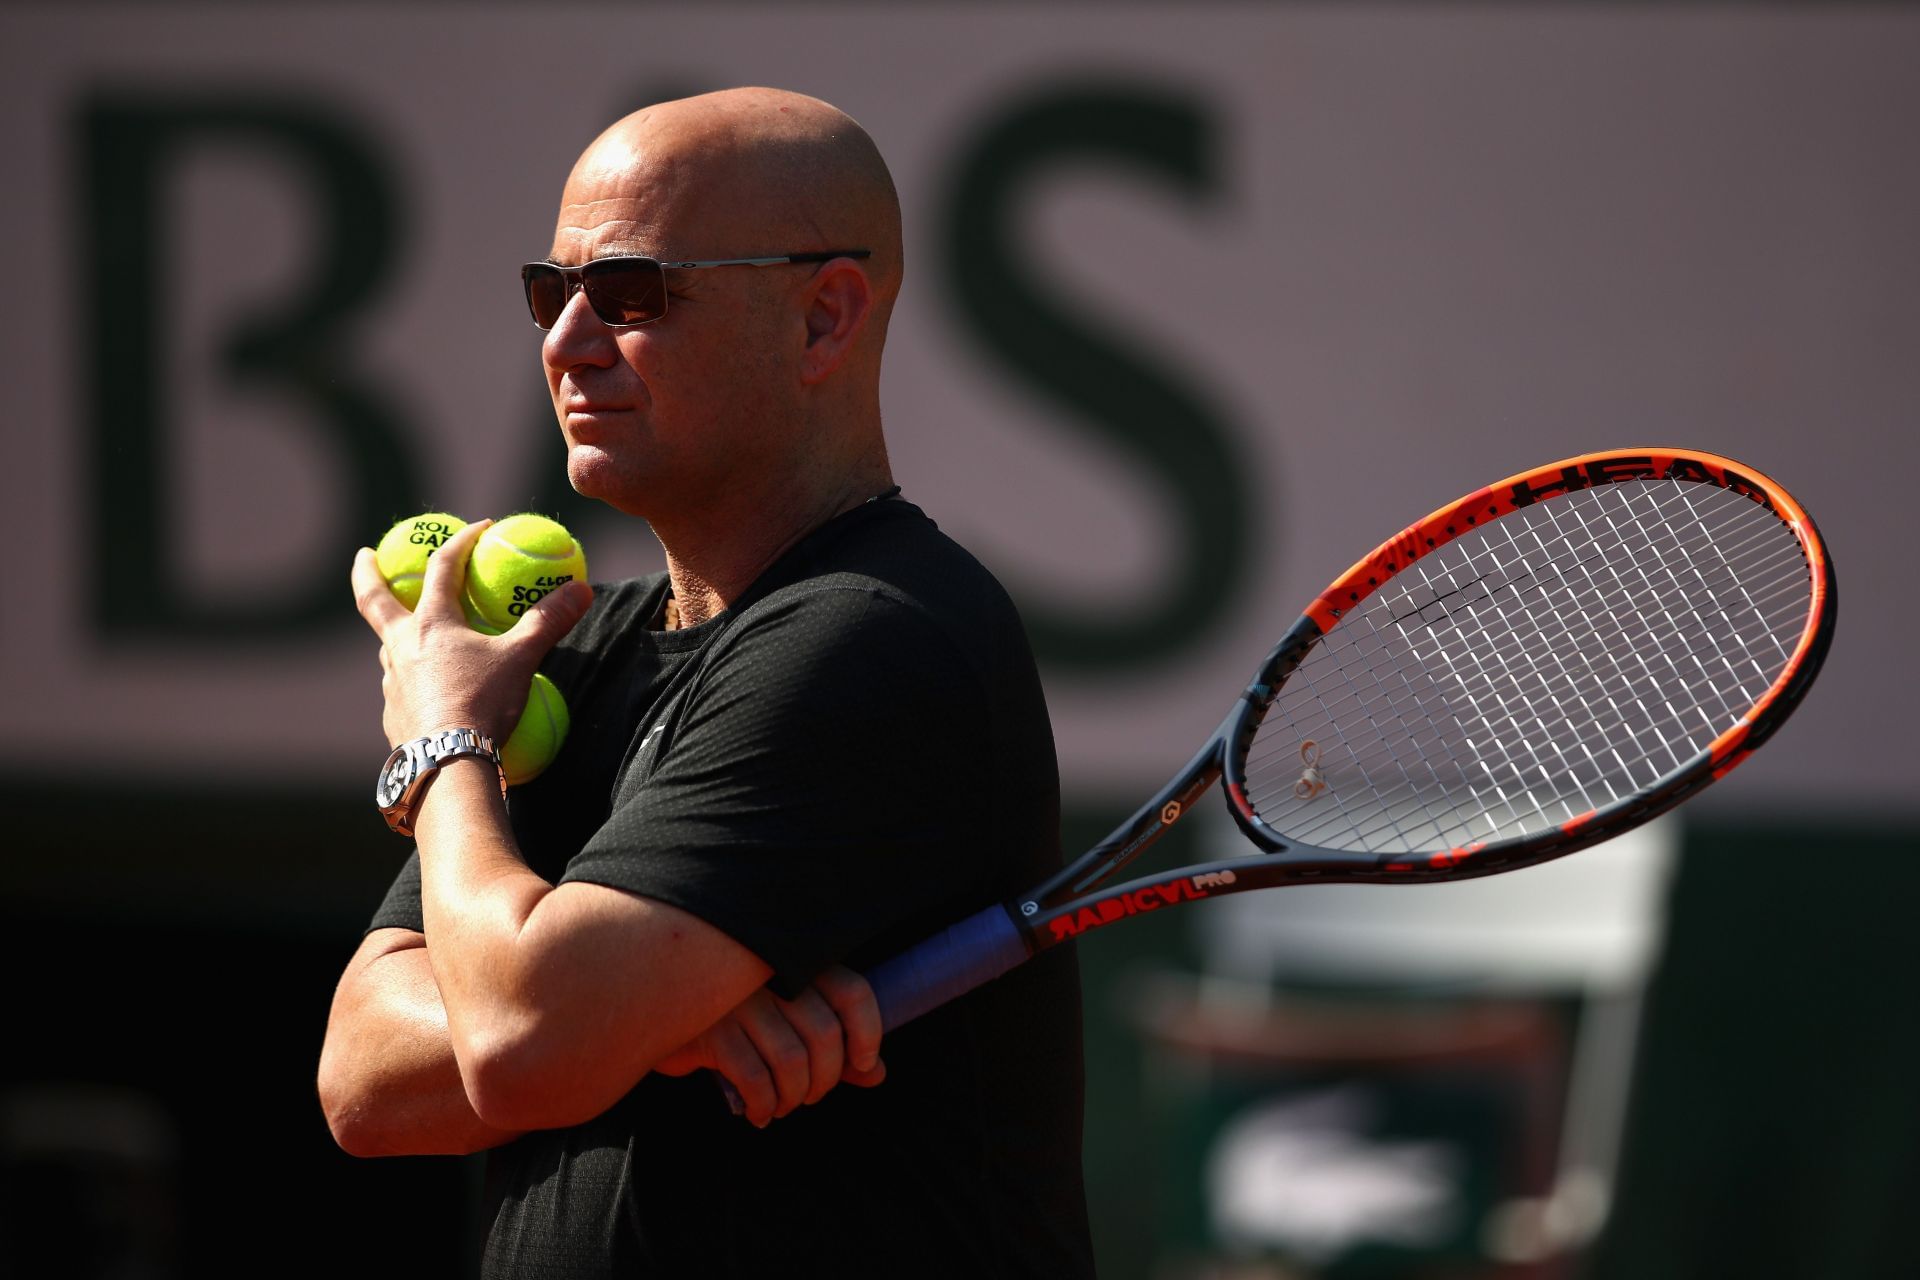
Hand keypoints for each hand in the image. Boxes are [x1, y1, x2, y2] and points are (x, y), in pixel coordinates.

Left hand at [351, 520, 592, 746]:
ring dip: (394, 631)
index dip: (463, 542)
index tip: (479, 528)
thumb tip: (583, 588)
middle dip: (368, 572)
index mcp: (431, 624)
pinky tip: (426, 690)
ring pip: (387, 646)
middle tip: (365, 554)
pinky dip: (410, 678)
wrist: (447, 763)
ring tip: (407, 631)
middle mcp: (402, 646)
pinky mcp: (393, 715)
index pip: (443, 567)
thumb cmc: (483, 703)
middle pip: (375, 599)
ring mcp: (392, 682)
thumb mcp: (521, 659)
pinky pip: (400, 687)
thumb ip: (548, 621)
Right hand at [653, 966, 886, 1126]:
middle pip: (825, 1035)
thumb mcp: (784, 1022)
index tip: (863, 1064)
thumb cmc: (733, 1019)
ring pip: (792, 1060)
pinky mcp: (708, 1028)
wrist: (654, 1011)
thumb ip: (833, 1045)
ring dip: (794, 1097)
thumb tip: (876, 1076)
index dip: (868, 1033)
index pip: (854, 992)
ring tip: (782, 1106)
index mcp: (796, 963)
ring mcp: (738, 999)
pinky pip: (754, 1078)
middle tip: (811, 1095)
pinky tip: (759, 1114)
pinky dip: (764, 1105)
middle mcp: (769, 975)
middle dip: (825, 1080)